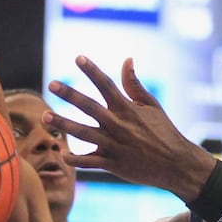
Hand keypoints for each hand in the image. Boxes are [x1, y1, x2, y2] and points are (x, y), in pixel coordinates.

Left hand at [45, 57, 216, 199]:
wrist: (176, 164)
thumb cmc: (164, 132)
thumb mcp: (152, 106)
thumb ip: (135, 85)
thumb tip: (127, 60)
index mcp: (128, 109)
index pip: (106, 85)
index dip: (91, 70)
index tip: (78, 58)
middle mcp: (118, 125)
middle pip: (89, 106)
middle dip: (69, 94)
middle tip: (51, 84)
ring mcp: (114, 145)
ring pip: (83, 133)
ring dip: (63, 123)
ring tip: (45, 115)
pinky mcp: (113, 164)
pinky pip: (90, 161)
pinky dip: (76, 159)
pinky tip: (62, 153)